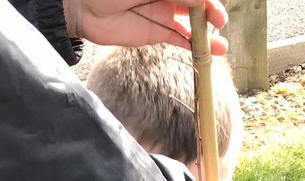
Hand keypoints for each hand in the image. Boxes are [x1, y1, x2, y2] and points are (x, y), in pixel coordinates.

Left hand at [63, 1, 228, 51]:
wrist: (83, 6)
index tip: (213, 7)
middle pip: (196, 3)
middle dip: (210, 12)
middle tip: (219, 21)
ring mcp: (164, 12)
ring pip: (192, 22)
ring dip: (207, 32)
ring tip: (220, 46)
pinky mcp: (156, 33)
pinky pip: (180, 38)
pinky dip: (195, 45)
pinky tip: (210, 51)